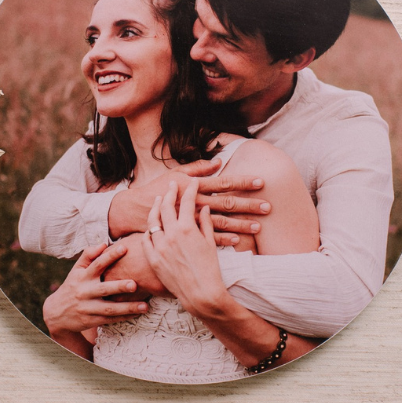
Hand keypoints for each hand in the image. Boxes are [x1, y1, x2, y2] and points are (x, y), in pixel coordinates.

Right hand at [42, 240, 149, 336]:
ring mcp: (88, 308)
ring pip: (109, 308)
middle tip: (134, 284)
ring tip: (145, 306)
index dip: (109, 256)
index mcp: (82, 277)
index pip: (96, 264)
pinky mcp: (92, 320)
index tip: (124, 248)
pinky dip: (124, 317)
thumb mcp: (76, 271)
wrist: (57, 313)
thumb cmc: (72, 286)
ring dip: (128, 307)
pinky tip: (138, 314)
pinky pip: (110, 319)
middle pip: (103, 289)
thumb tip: (103, 244)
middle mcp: (84, 292)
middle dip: (119, 287)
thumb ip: (88, 256)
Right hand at [107, 157, 267, 241]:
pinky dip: (224, 239)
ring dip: (241, 224)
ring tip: (259, 227)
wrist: (133, 211)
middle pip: (227, 203)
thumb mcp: (174, 174)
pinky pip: (207, 237)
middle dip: (248, 205)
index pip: (223, 182)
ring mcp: (191, 219)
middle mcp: (194, 202)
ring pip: (221, 222)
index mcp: (193, 186)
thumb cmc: (154, 190)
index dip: (242, 182)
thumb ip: (196, 168)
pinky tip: (239, 240)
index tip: (261, 182)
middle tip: (268, 206)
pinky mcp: (186, 233)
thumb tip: (218, 162)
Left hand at [140, 178, 231, 313]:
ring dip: (155, 208)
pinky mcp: (153, 258)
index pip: (186, 202)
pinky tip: (151, 226)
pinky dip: (148, 231)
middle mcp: (170, 235)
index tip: (191, 182)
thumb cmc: (210, 269)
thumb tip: (204, 209)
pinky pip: (145, 240)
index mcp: (186, 229)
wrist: (200, 293)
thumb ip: (205, 224)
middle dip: (169, 193)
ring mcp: (159, 246)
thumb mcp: (210, 243)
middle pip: (166, 207)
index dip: (189, 190)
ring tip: (158, 200)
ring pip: (152, 221)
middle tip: (171, 185)